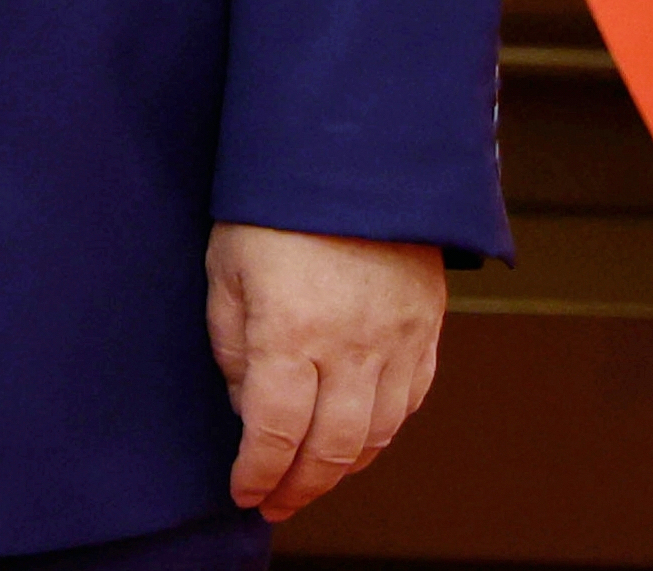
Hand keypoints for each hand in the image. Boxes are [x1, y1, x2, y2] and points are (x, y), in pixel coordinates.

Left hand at [207, 222, 444, 519]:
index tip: (244, 491)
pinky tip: (359, 437)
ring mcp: (397, 339)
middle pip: (331, 448)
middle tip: (277, 502)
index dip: (257, 473)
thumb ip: (233, 343)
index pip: (274, 432)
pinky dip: (383, 431)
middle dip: (300, 487)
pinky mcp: (427, 327)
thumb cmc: (277, 202)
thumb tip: (249, 405)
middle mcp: (351, 345)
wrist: (353, 151)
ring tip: (313, 477)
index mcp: (291, 331)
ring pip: (377, 434)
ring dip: (343, 467)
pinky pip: (410, 400)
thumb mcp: (225, 266)